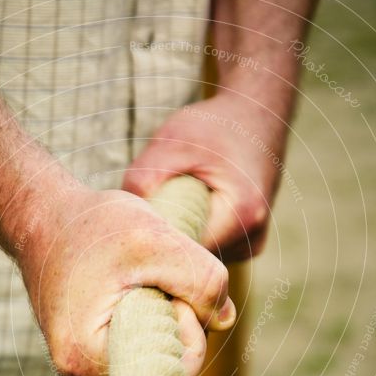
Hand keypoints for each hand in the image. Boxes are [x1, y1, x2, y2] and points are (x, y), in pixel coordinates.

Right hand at [17, 185, 235, 375]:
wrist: (44, 218)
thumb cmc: (92, 227)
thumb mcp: (156, 240)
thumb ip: (203, 280)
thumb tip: (224, 320)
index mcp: (87, 361)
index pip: (175, 366)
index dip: (188, 321)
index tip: (165, 283)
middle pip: (165, 366)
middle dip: (174, 320)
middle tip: (148, 277)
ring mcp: (83, 373)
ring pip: (155, 358)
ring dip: (161, 319)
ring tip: (131, 282)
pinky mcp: (89, 361)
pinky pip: (139, 352)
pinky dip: (147, 323)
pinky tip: (127, 293)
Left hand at [122, 92, 289, 261]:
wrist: (256, 115)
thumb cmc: (214, 126)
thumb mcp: (172, 141)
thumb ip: (143, 179)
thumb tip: (119, 222)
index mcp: (241, 216)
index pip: (185, 255)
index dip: (155, 243)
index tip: (133, 228)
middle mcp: (252, 238)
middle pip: (192, 260)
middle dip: (165, 239)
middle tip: (146, 210)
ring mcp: (251, 244)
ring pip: (199, 257)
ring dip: (180, 236)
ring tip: (172, 202)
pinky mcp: (247, 242)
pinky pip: (209, 248)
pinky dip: (194, 232)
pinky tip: (189, 208)